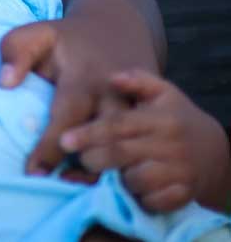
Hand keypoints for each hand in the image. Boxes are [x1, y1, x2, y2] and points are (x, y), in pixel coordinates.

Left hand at [0, 2, 158, 175]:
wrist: (117, 29)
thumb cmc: (66, 41)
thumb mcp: (38, 33)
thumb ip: (15, 50)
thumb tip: (5, 83)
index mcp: (87, 77)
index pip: (68, 115)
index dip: (51, 145)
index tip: (33, 171)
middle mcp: (116, 97)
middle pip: (103, 138)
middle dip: (82, 165)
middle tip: (58, 184)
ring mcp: (137, 111)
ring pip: (126, 151)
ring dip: (103, 172)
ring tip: (74, 186)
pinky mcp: (151, 122)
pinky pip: (143, 153)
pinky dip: (125, 171)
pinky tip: (104, 183)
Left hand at [59, 70, 230, 211]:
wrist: (215, 152)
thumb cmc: (176, 118)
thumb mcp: (163, 92)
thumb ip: (137, 80)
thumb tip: (112, 77)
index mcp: (160, 119)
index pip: (118, 126)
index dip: (89, 134)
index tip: (63, 141)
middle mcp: (170, 145)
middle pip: (121, 154)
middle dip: (92, 159)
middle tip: (79, 159)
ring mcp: (179, 171)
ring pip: (135, 180)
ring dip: (116, 180)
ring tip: (109, 172)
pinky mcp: (184, 193)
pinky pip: (154, 201)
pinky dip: (140, 198)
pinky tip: (132, 190)